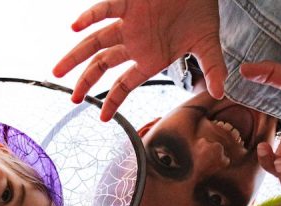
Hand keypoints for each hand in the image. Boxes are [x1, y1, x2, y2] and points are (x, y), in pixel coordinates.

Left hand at [53, 0, 225, 120]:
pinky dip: (90, 17)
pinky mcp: (128, 1)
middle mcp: (133, 44)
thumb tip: (222, 92)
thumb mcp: (209, 45)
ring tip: (58, 71)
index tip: (102, 119)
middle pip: (102, 65)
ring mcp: (128, 23)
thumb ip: (213, 68)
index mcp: (149, 59)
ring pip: (95, 41)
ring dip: (76, 56)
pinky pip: (105, 9)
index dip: (113, 101)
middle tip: (71, 99)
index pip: (125, 84)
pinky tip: (76, 27)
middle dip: (85, 82)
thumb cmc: (201, 13)